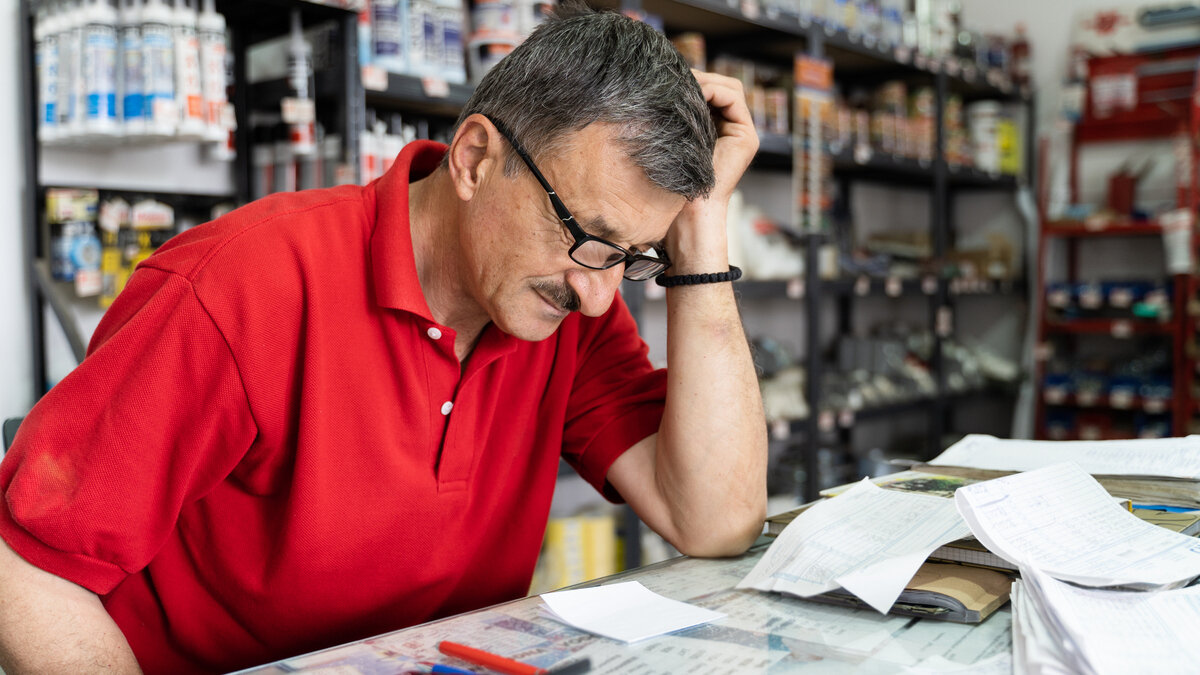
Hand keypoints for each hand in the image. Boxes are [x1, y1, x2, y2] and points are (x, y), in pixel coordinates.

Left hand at [664, 70, 758, 271]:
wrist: (686, 212)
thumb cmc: (670, 184)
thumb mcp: (668, 141)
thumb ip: (671, 118)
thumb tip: (651, 88)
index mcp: (715, 128)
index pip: (710, 90)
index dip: (691, 80)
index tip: (666, 79)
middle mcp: (732, 128)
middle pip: (721, 84)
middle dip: (698, 77)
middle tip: (672, 78)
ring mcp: (743, 131)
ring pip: (729, 87)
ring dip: (704, 81)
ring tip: (681, 87)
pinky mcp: (747, 136)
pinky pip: (733, 98)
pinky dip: (712, 90)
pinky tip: (691, 96)